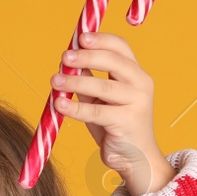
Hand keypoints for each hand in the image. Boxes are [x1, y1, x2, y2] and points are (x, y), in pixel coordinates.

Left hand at [51, 31, 174, 195]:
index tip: (80, 37)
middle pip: (114, 61)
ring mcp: (137, 102)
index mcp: (136, 73)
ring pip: (103, 87)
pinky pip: (97, 112)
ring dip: (76, 81)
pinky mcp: (128, 122)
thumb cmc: (115, 126)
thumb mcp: (100, 99)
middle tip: (64, 57)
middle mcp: (141, 84)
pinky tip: (60, 104)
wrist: (134, 159)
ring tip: (55, 80)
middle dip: (87, 56)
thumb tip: (67, 61)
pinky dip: (76, 107)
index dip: (101, 39)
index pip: (121, 47)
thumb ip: (88, 79)